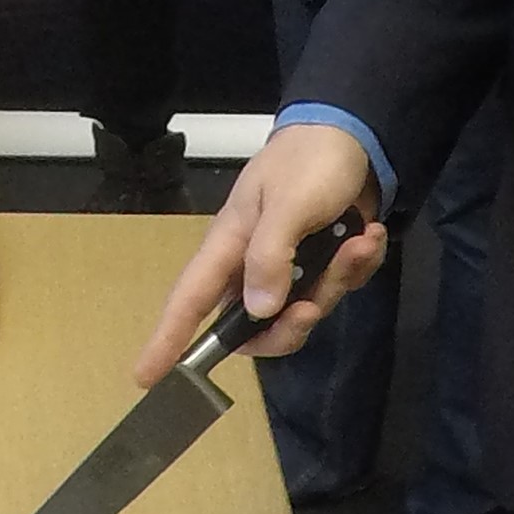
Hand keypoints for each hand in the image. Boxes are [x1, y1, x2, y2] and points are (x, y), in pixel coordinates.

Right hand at [133, 123, 385, 384]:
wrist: (356, 135)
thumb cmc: (309, 162)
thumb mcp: (289, 203)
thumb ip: (270, 255)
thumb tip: (259, 311)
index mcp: (230, 245)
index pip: (189, 300)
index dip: (167, 340)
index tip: (146, 377)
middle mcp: (252, 264)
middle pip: (256, 326)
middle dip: (290, 326)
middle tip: (313, 308)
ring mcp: (289, 266)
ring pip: (302, 310)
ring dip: (336, 282)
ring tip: (359, 242)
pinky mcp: (322, 264)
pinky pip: (336, 290)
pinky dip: (358, 267)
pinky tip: (368, 235)